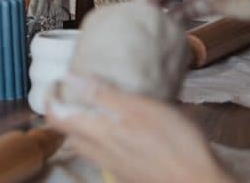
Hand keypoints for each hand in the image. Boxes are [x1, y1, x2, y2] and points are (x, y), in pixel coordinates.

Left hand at [47, 76, 235, 182]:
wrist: (200, 182)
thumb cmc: (175, 143)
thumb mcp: (140, 108)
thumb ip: (104, 94)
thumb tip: (71, 77)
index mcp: (97, 133)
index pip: (55, 118)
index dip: (49, 99)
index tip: (55, 83)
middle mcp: (98, 152)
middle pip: (67, 132)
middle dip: (64, 111)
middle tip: (73, 92)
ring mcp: (112, 165)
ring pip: (85, 144)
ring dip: (82, 125)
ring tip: (95, 107)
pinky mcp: (127, 173)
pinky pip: (103, 154)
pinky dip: (101, 138)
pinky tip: (120, 129)